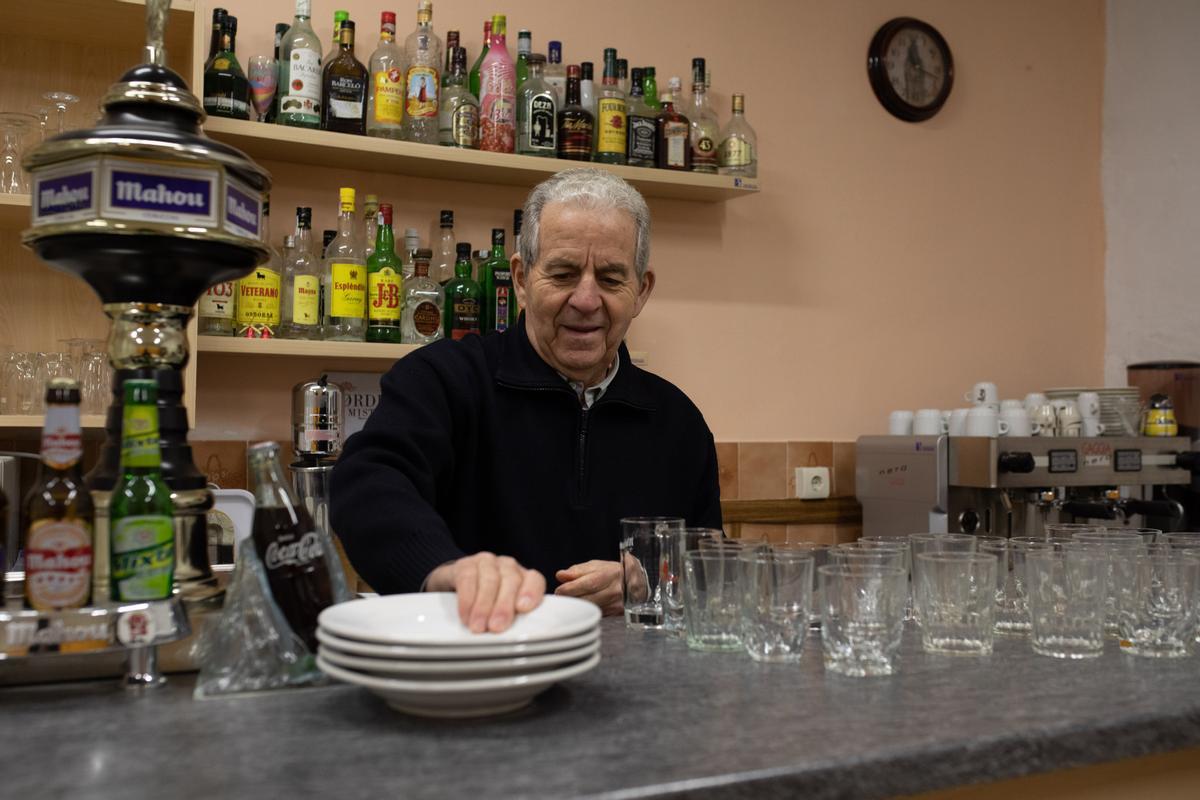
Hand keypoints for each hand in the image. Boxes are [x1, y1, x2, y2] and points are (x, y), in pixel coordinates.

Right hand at [424, 552, 545, 633]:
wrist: (453, 587)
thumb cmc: (486, 604)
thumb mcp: (502, 612)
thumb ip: (514, 620)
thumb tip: (517, 642)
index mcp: (523, 577)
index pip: (534, 580)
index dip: (531, 592)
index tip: (523, 609)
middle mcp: (507, 566)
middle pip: (511, 581)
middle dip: (504, 605)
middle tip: (497, 627)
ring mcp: (486, 563)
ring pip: (490, 580)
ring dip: (483, 605)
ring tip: (478, 627)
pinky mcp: (464, 564)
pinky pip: (467, 579)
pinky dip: (466, 600)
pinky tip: (465, 616)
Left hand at [554, 559, 627, 616]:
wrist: (638, 583)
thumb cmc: (614, 572)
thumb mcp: (597, 566)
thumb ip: (578, 571)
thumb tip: (560, 575)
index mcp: (609, 575)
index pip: (588, 584)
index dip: (571, 588)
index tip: (560, 590)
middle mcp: (614, 591)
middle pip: (587, 599)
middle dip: (570, 599)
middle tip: (560, 597)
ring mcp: (615, 604)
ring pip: (590, 609)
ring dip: (576, 606)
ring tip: (569, 601)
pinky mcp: (614, 615)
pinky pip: (595, 614)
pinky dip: (585, 612)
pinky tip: (580, 607)